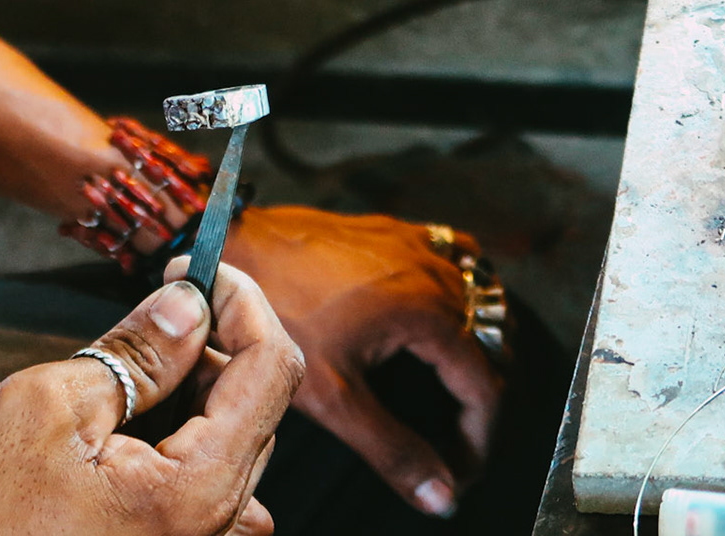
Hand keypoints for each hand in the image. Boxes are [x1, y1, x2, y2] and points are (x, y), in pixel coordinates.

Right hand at [0, 262, 305, 535]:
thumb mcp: (48, 406)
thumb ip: (135, 353)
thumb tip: (191, 302)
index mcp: (197, 491)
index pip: (269, 369)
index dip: (240, 299)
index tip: (194, 263)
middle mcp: (213, 529)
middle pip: (257, 405)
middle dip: (216, 338)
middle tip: (158, 298)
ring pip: (232, 440)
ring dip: (198, 384)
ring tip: (135, 360)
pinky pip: (206, 482)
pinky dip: (183, 431)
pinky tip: (133, 418)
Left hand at [222, 206, 501, 518]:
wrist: (233, 248)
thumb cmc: (274, 310)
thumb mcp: (332, 393)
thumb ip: (392, 448)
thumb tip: (437, 493)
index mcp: (429, 312)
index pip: (486, 389)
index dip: (480, 441)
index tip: (461, 470)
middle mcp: (434, 271)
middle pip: (491, 347)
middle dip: (478, 401)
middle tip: (454, 441)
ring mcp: (416, 244)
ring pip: (480, 303)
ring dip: (474, 349)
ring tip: (448, 393)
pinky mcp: (395, 231)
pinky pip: (454, 263)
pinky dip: (458, 300)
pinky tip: (432, 324)